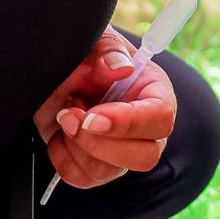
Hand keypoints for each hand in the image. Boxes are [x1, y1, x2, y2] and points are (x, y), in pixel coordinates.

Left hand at [34, 28, 176, 190]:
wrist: (59, 73)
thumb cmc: (85, 54)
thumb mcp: (95, 40)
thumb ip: (107, 48)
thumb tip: (120, 67)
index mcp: (155, 93)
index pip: (160, 118)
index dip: (127, 122)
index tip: (92, 116)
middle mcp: (145, 127)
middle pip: (145, 156)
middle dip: (98, 142)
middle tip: (69, 114)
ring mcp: (122, 151)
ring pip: (108, 171)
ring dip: (75, 144)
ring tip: (64, 113)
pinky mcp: (97, 166)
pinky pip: (82, 178)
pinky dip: (62, 157)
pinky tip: (60, 132)